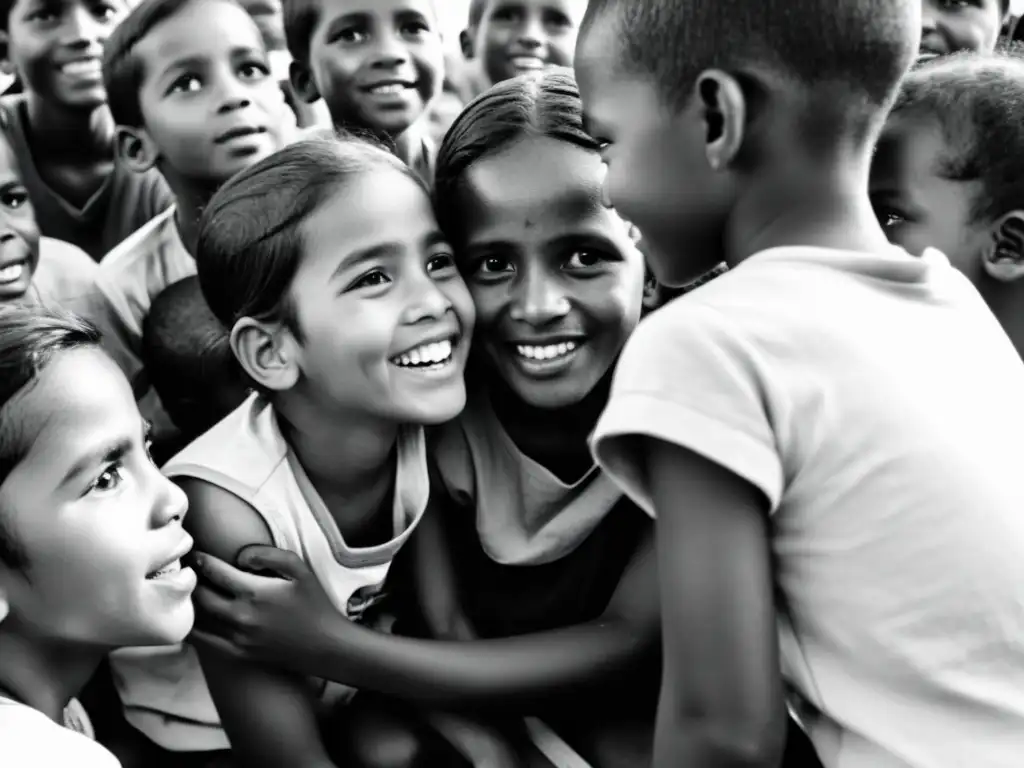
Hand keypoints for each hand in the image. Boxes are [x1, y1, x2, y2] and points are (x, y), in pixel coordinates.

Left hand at [190, 545, 347, 669]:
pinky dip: (194, 630)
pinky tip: (189, 621)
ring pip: (200, 618)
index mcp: (255, 592)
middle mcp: (242, 616)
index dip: (202, 561)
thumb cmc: (315, 604)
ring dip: (191, 603)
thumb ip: (269, 555)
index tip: (195, 553)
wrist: (325, 645)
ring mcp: (238, 637)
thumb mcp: (300, 570)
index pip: (216, 572)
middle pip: (202, 595)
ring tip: (185, 590)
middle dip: (191, 580)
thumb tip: (240, 556)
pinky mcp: (239, 653)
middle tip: (183, 569)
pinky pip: (207, 642)